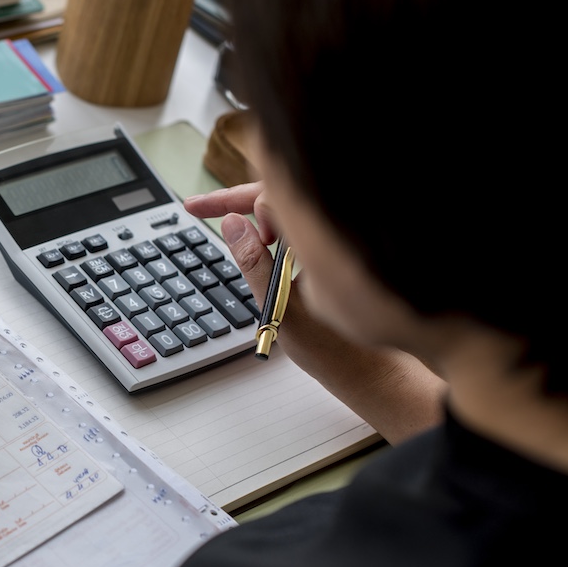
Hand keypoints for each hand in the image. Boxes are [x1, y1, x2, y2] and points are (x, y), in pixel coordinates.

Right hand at [184, 184, 446, 442]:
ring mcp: (330, 246)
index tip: (222, 227)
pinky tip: (253, 237)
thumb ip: (255, 264)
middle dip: (235, 200)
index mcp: (320, 240)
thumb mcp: (281, 307)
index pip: (273, 196)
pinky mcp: (331, 258)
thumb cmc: (332, 346)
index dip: (244, 207)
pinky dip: (268, 229)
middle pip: (276, 197)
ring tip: (218, 212)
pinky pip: (295, 231)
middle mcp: (328, 236)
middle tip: (197, 207)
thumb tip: (231, 224)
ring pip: (286, 213)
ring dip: (251, 212)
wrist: (370, 370)